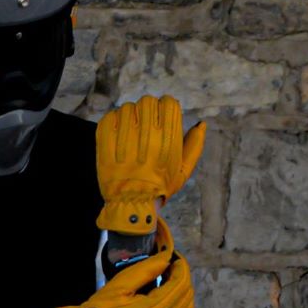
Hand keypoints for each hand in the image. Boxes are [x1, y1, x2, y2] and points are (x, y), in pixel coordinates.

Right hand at [55, 223, 192, 307]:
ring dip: (183, 289)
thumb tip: (166, 258)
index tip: (175, 257)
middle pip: (186, 294)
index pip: (180, 283)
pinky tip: (170, 294)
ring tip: (171, 278)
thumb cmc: (104, 306)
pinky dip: (181, 303)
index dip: (181, 267)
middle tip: (171, 265)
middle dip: (182, 276)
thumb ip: (147, 270)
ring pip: (187, 307)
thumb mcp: (122, 283)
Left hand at [94, 94, 208, 234]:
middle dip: (148, 109)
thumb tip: (202, 124)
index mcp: (168, 140)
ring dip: (130, 115)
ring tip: (131, 130)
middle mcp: (147, 136)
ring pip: (128, 108)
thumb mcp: (183, 171)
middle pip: (147, 102)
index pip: (169, 103)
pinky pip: (109, 118)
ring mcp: (125, 138)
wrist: (131, 205)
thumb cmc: (160, 187)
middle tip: (146, 123)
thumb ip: (194, 146)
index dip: (166, 107)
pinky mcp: (106, 143)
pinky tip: (118, 132)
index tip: (162, 116)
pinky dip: (113, 120)